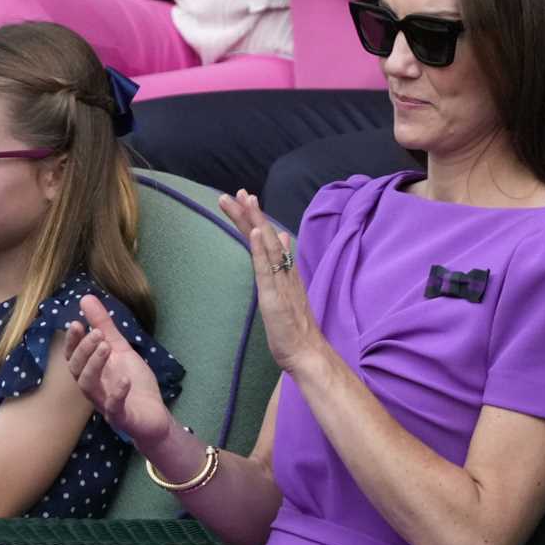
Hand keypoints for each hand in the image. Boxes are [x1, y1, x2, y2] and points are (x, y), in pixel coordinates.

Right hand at [65, 295, 172, 448]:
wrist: (155, 415)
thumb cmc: (134, 382)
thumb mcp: (121, 349)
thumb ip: (104, 326)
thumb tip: (86, 298)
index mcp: (92, 372)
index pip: (74, 357)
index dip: (72, 342)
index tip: (77, 323)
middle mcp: (94, 388)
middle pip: (77, 371)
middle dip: (84, 351)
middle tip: (98, 334)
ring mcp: (106, 403)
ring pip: (88, 387)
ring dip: (95, 366)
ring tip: (106, 347)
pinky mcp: (122, 417)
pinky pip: (114, 408)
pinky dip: (117, 393)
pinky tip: (124, 379)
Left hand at [218, 190, 324, 374]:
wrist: (307, 352)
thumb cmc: (294, 326)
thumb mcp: (285, 291)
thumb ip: (281, 264)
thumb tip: (281, 237)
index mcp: (285, 271)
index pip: (266, 240)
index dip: (254, 218)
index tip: (244, 197)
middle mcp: (284, 272)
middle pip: (265, 236)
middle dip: (250, 213)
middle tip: (236, 192)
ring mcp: (280, 283)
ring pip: (266, 247)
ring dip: (254, 222)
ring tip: (244, 200)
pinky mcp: (275, 298)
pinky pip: (266, 270)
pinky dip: (260, 250)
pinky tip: (254, 233)